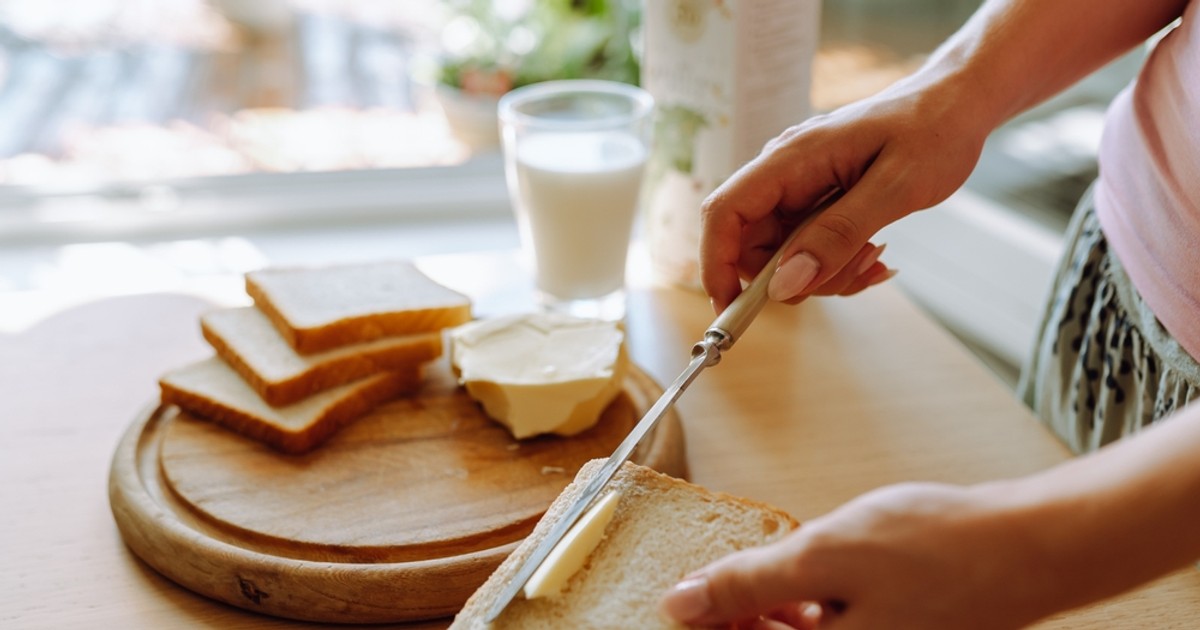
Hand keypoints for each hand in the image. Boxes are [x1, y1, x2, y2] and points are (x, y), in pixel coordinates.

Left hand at [658, 482, 1057, 629]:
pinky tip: (799, 576)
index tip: (676, 599)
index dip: (702, 625)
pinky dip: (804, 606)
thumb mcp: (825, 556)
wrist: (1027, 544)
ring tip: (746, 574)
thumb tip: (682, 604)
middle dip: (731, 617)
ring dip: (765, 611)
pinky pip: (828, 627)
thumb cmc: (938, 549)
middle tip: (701, 583)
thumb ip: (750, 584)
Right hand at [701, 77, 988, 311]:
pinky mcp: (817, 201)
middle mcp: (785, 173)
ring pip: (783, 254)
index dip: (716, 263)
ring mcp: (799, 188)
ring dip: (824, 272)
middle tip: (851, 274)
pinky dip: (837, 264)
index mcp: (791, 159)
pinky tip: (874, 253)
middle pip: (752, 244)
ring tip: (875, 256)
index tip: (731, 308)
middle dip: (793, 276)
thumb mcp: (895, 187)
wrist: (957, 104)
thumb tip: (785, 284)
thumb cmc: (933, 130)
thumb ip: (837, 235)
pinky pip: (809, 248)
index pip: (725, 212)